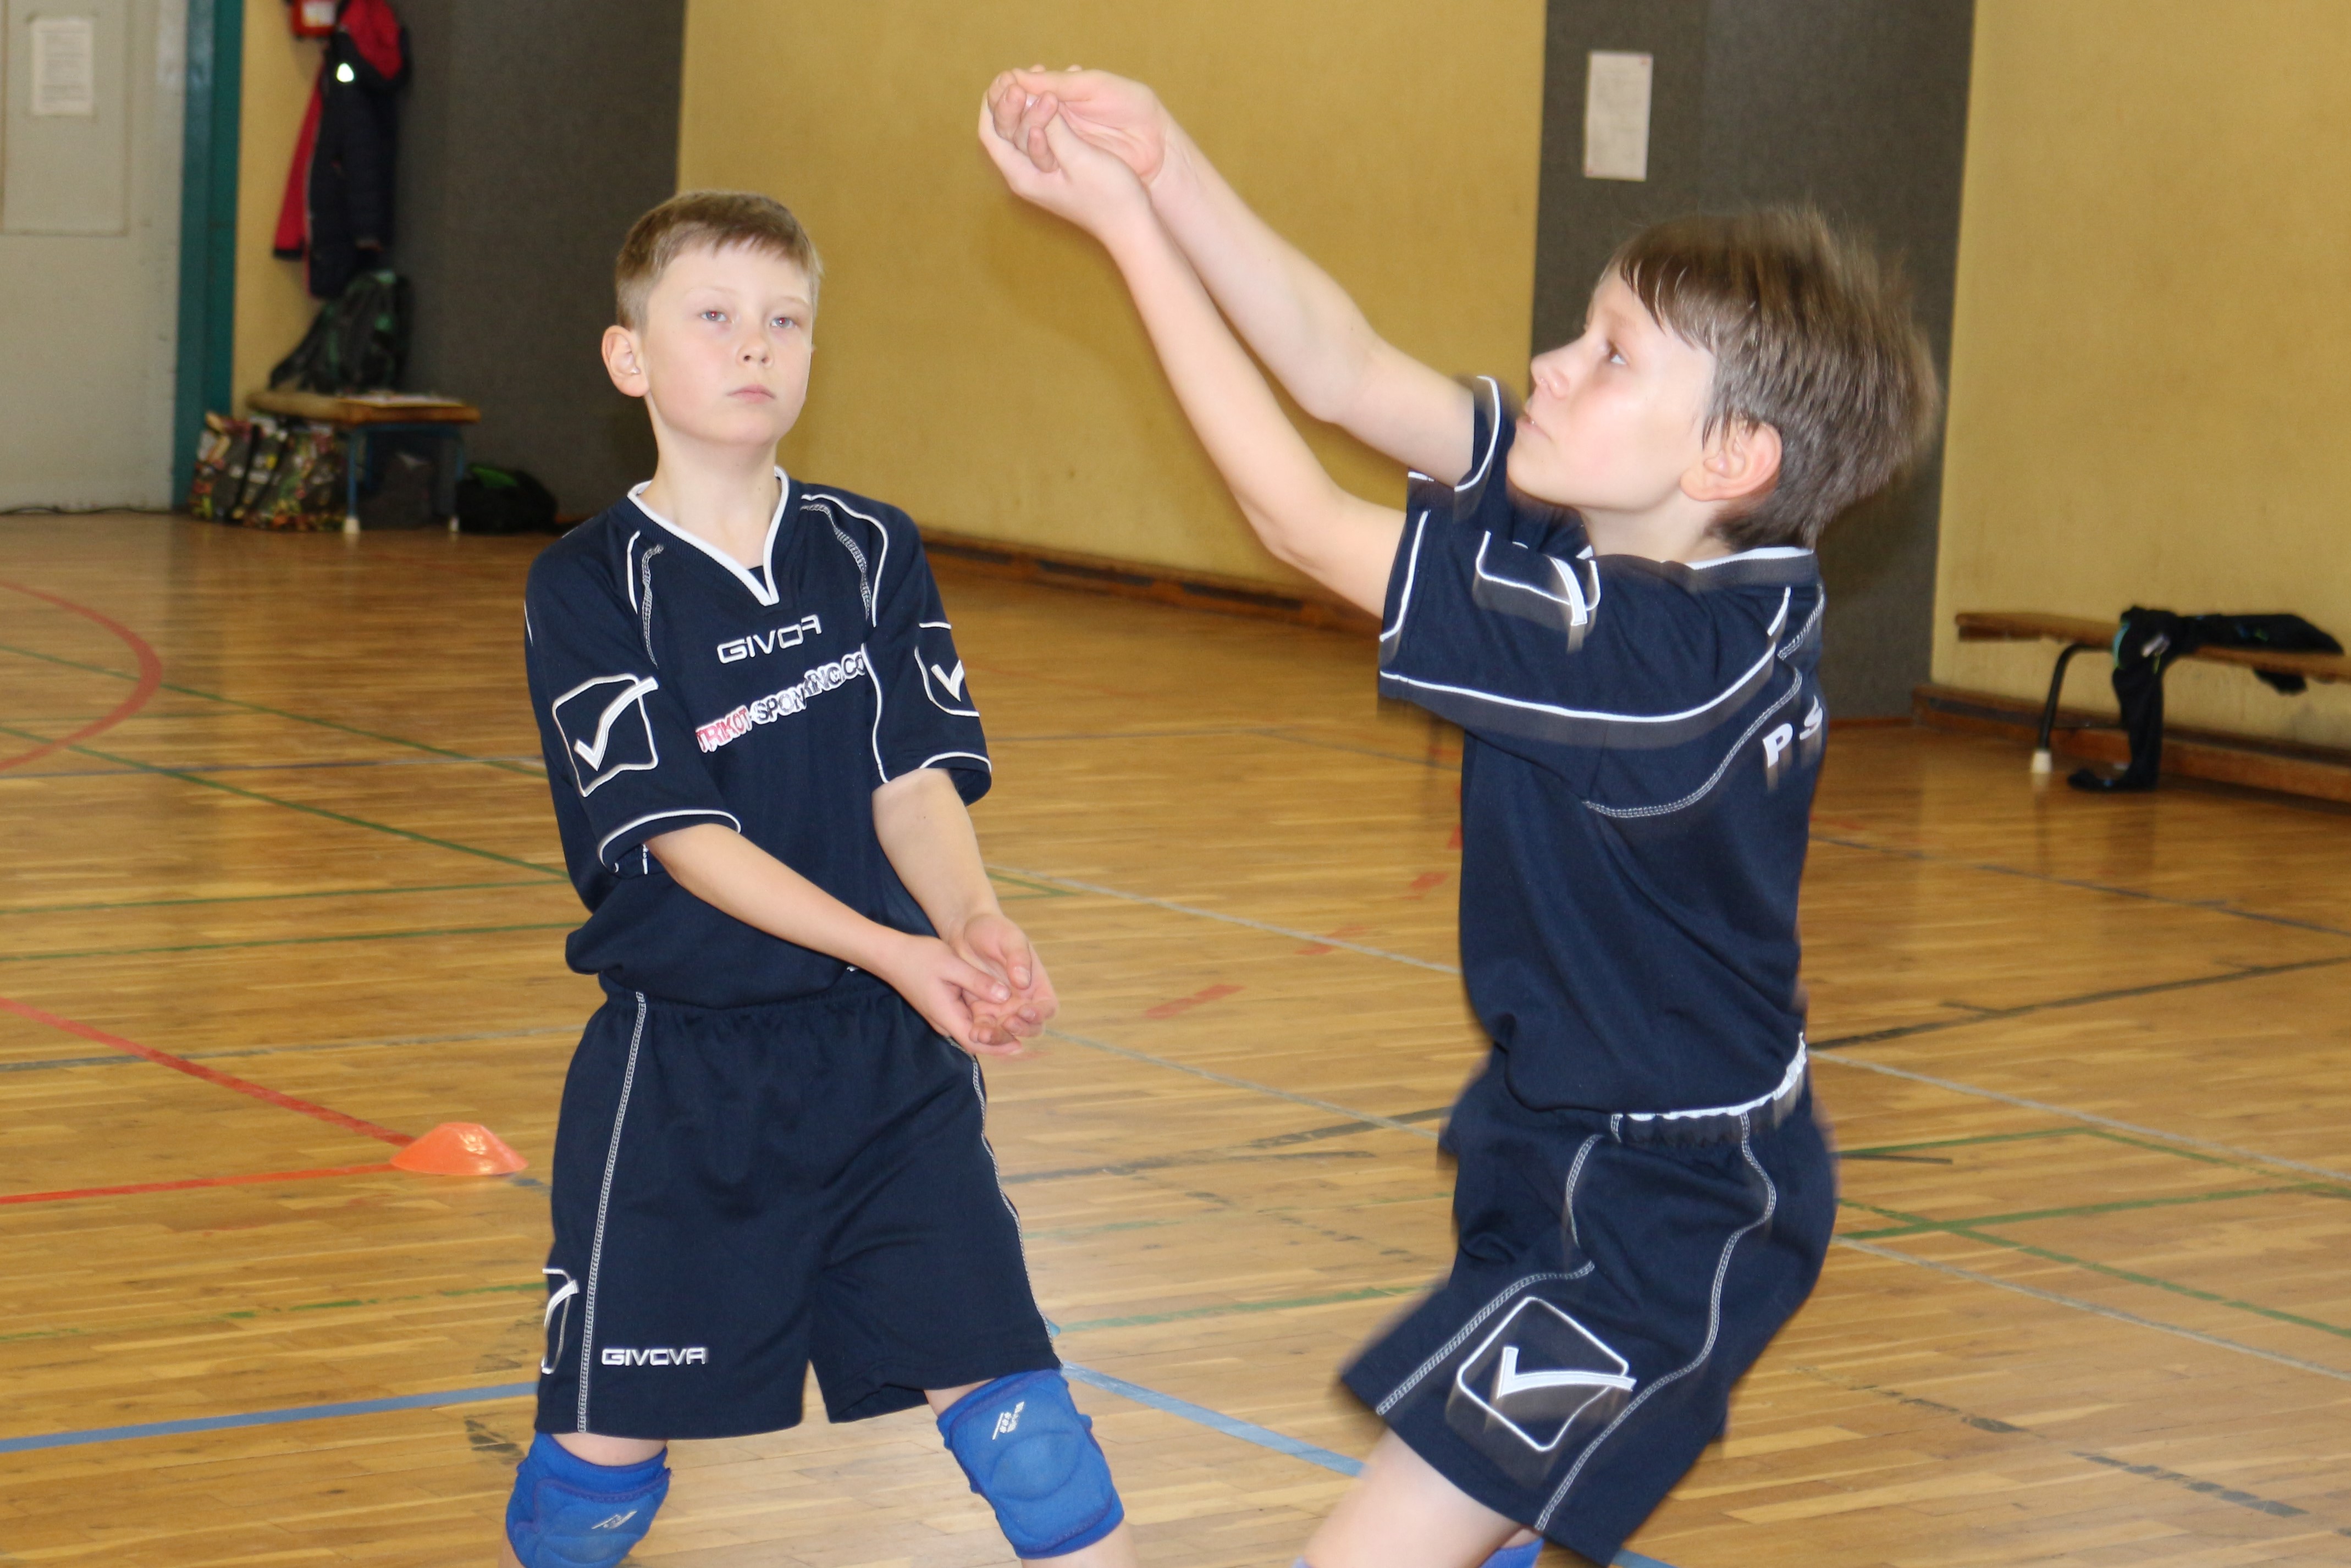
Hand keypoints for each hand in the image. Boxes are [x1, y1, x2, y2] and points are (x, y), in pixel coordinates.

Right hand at [867, 930, 1022, 1058]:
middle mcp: (945, 1020)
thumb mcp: (951, 965)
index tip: (1020, 1044)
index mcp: (946, 1015)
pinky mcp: (943, 1006)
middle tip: (1026, 1036)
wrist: (891, 954)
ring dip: (993, 1029)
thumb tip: (1004, 996)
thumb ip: (978, 982)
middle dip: (1000, 1040)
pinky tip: (1000, 1011)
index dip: (998, 1045)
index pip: (975, 1041)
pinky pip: (967, 1018)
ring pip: (973, 1028)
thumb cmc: (919, 957)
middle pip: (976, 1039)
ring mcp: (943, 1015)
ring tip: (1018, 1025)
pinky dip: (984, 1018)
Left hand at [951, 912, 1058, 1050]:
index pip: (1047, 1007)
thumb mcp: (1009, 938)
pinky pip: (985, 1029)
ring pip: (1007, 1033)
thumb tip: (1024, 982)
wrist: (966, 931)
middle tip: (1008, 1022)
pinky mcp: (981, 1011)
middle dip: (1022, 1030)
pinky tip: (973, 1033)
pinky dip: (981, 1034)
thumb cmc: (994, 930)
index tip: (1025, 1009)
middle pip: (1031, 1027)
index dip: (1040, 1014)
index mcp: (1036, 984)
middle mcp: (1022, 1001)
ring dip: (999, 1038)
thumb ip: (1018, 958)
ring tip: (985, 1034)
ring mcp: (1002, 1008)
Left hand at [985, 66, 1170, 185]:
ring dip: (1033, 102)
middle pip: (1005, 129)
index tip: (1013, 80)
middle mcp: (1026, 174)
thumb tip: (1027, 97)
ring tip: (1046, 75)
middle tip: (1033, 73)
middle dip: (1014, 99)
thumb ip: (1053, 129)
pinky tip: (1062, 92)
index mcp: (1023, 175)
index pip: (991, 133)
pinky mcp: (1059, 167)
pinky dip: (1049, 112)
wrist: (1133, 224)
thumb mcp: (1079, 158)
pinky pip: (1045, 133)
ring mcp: (1042, 171)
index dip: (996, 103)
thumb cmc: (1109, 196)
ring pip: (1025, 129)